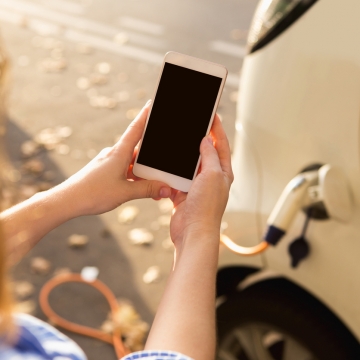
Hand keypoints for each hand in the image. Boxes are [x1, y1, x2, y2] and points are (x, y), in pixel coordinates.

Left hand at [54, 101, 171, 215]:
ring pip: (132, 163)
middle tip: (163, 168)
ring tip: (154, 187)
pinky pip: (124, 170)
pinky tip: (138, 189)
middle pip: (138, 150)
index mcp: (119, 153)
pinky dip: (134, 178)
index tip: (151, 103)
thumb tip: (166, 189)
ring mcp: (109, 163)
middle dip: (152, 159)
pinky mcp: (105, 171)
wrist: (68, 201)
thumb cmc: (93, 193)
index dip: (145, 115)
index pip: (136, 129)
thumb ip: (148, 190)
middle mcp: (114, 154)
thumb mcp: (126, 192)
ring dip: (143, 173)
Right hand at [169, 115, 232, 246]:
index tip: (212, 115)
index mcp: (223, 173)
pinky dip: (172, 172)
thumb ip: (210, 156)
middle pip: (205, 153)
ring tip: (177, 142)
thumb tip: (207, 141)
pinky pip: (176, 178)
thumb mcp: (212, 175)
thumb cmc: (206, 207)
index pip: (222, 145)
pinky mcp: (183, 194)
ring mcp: (197, 187)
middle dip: (199, 140)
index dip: (217, 129)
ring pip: (189, 165)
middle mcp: (211, 179)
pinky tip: (166, 165)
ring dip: (183, 156)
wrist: (193, 232)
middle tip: (192, 125)